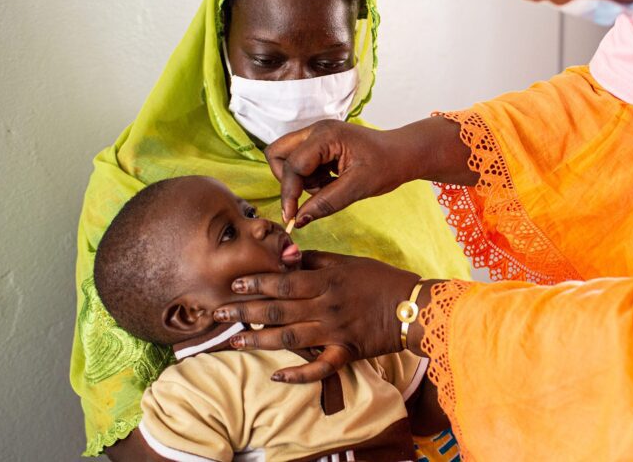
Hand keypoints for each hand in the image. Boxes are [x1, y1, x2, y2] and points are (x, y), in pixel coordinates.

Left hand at [213, 251, 421, 382]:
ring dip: (260, 340)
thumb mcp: (349, 262)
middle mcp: (327, 306)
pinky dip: (299, 374)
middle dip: (245, 311)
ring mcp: (336, 331)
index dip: (257, 282)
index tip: (233, 283)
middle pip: (278, 309)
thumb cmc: (381, 280)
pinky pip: (320, 367)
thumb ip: (317, 261)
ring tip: (235, 341)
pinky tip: (277, 376)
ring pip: (291, 337)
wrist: (414, 307)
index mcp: (327, 281)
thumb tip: (287, 257)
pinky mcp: (347, 352)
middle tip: (218, 313)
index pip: (284, 281)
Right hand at [265, 117, 475, 226]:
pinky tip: (332, 181)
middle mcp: (316, 131)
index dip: (289, 193)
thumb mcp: (358, 188)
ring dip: (301, 180)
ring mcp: (316, 136)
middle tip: (310, 195)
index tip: (291, 217)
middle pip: (277, 153)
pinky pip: (300, 162)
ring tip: (329, 186)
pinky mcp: (320, 145)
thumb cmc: (387, 166)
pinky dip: (310, 178)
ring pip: (287, 159)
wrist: (403, 155)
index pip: (292, 165)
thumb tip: (299, 219)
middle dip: (287, 179)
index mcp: (325, 136)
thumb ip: (326, 203)